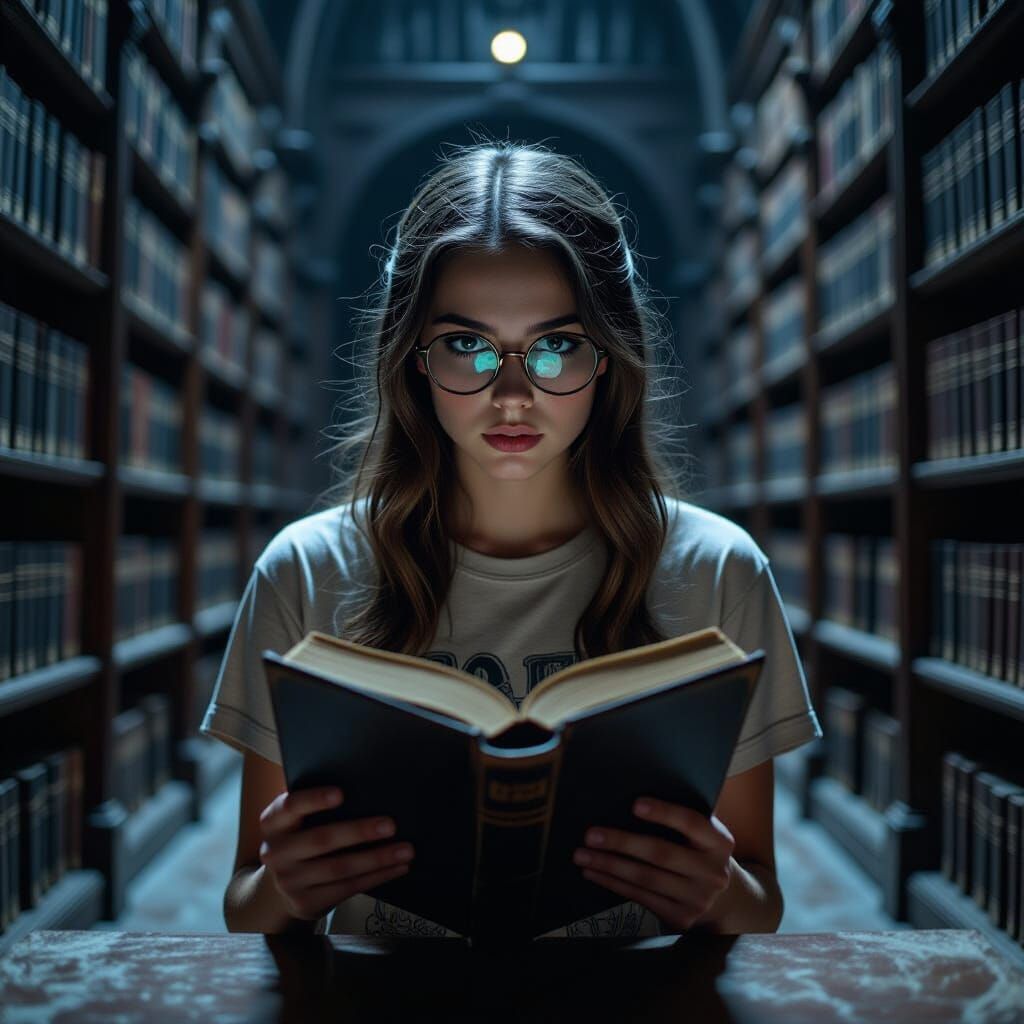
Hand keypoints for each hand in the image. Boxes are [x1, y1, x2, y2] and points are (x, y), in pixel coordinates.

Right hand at [258, 786, 414, 921]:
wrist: (280, 886)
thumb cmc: (301, 838)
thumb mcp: (298, 821)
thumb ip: (316, 808)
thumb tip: (367, 791)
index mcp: (273, 823)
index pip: (290, 807)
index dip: (314, 800)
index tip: (341, 794)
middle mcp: (275, 852)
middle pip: (322, 839)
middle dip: (359, 832)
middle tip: (391, 825)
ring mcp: (289, 881)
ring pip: (340, 868)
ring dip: (377, 858)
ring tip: (405, 850)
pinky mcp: (305, 902)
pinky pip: (347, 888)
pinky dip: (376, 877)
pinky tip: (396, 868)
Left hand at [572, 797, 735, 931]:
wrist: (725, 899)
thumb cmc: (700, 853)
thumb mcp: (703, 835)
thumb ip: (681, 821)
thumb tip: (632, 800)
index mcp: (720, 842)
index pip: (692, 823)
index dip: (664, 813)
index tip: (635, 805)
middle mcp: (713, 872)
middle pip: (661, 854)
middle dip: (622, 843)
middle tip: (591, 834)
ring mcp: (698, 898)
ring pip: (645, 878)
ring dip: (609, 866)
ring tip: (583, 855)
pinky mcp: (682, 918)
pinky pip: (641, 897)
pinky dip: (613, 884)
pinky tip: (594, 873)